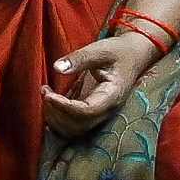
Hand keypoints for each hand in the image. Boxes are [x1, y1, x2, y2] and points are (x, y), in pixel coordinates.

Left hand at [45, 26, 161, 135]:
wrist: (133, 56)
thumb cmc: (119, 51)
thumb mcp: (101, 49)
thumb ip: (80, 58)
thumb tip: (56, 68)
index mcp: (111, 95)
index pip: (87, 111)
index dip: (65, 106)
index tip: (48, 94)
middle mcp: (106, 110)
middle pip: (79, 126)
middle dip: (57, 113)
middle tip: (45, 92)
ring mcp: (98, 113)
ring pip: (74, 130)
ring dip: (55, 118)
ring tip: (46, 94)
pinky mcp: (90, 111)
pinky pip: (72, 125)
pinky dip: (58, 118)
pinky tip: (50, 101)